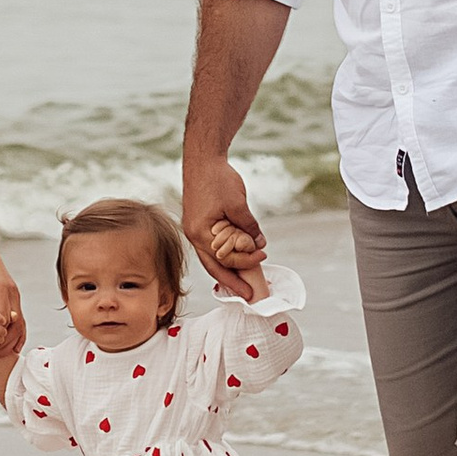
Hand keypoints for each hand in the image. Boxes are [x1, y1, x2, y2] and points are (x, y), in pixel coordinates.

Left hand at [0, 296, 20, 357]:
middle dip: (4, 341)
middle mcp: (11, 291)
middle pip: (15, 323)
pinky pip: (19, 316)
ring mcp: (14, 293)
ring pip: (20, 321)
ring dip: (11, 339)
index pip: (3, 318)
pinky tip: (13, 345)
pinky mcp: (13, 295)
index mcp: (0, 289)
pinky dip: (17, 332)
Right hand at [184, 162, 267, 298]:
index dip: (246, 260)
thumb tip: (259, 244)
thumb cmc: (217, 179)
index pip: (225, 257)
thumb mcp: (238, 204)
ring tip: (239, 284)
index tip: (263, 257)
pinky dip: (221, 256)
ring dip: (225, 271)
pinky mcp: (197, 223)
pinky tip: (232, 260)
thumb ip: (248, 226)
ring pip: (210, 259)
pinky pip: (209, 247)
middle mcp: (193, 235)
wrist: (202, 160)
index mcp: (200, 233)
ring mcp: (193, 230)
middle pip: (213, 266)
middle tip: (248, 295)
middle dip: (231, 282)